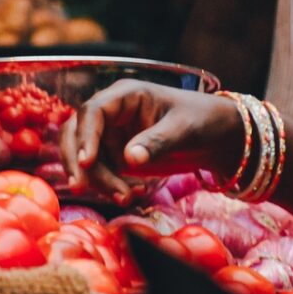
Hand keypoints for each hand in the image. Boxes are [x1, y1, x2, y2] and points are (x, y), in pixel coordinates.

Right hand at [60, 80, 242, 202]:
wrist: (215, 136)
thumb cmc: (201, 120)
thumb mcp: (184, 129)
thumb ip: (157, 141)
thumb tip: (129, 158)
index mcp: (126, 95)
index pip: (93, 111)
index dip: (86, 136)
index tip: (87, 162)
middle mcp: (112, 113)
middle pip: (76, 133)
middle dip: (77, 161)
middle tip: (80, 188)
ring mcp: (111, 134)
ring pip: (86, 157)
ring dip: (97, 180)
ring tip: (125, 198)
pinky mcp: (115, 155)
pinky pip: (99, 172)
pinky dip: (108, 186)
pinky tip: (131, 195)